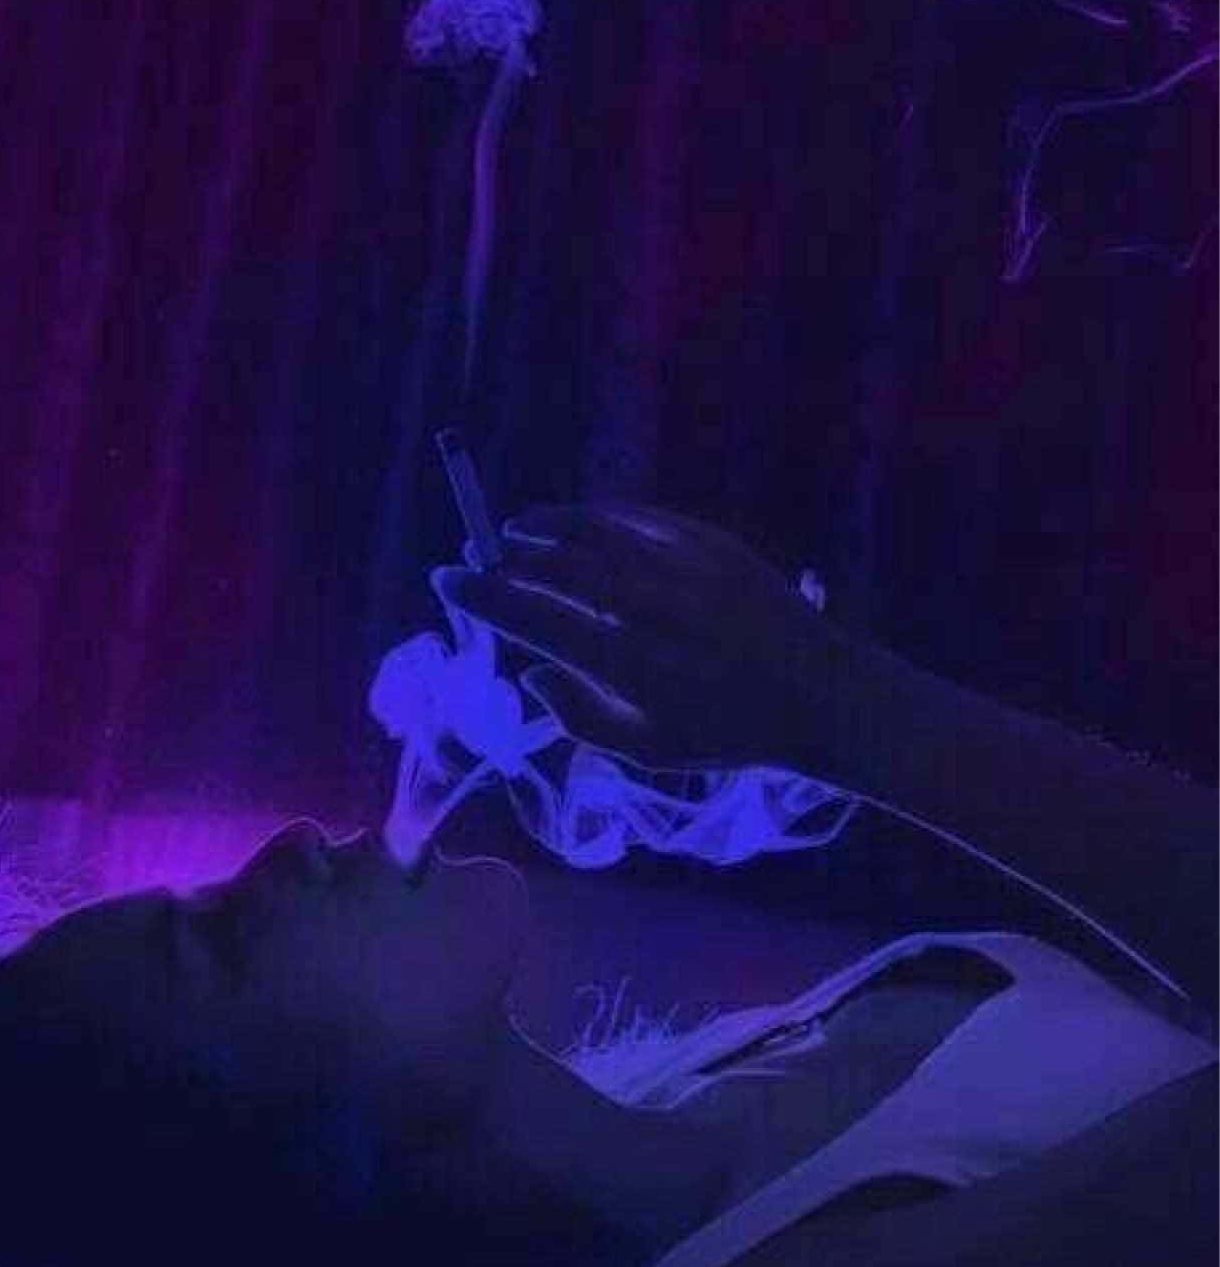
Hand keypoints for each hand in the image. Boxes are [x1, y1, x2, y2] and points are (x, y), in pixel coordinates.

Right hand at [431, 502, 865, 778]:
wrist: (820, 695)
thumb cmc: (729, 733)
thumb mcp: (647, 751)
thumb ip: (578, 718)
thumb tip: (529, 674)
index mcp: (623, 663)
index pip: (529, 618)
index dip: (480, 596)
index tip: (447, 582)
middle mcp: (645, 607)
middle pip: (551, 568)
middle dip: (502, 559)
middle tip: (477, 558)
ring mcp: (678, 568)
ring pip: (591, 532)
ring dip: (542, 527)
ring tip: (514, 529)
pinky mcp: (708, 543)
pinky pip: (637, 519)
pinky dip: (597, 516)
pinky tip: (578, 520)